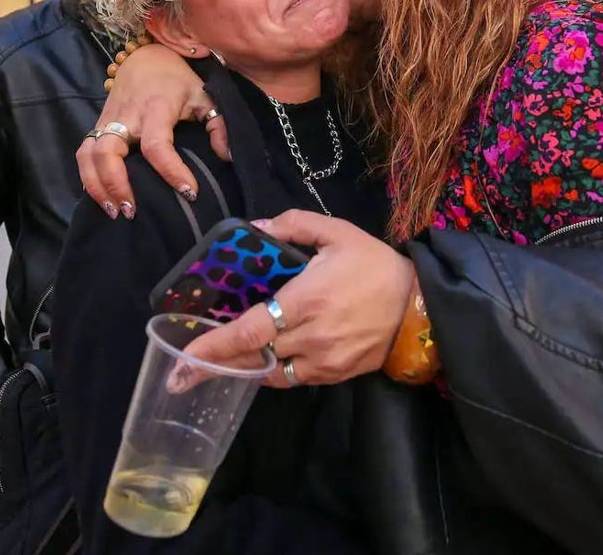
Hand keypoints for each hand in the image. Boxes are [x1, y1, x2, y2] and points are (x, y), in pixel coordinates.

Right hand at [77, 44, 230, 217]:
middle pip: (109, 151)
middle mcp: (127, 115)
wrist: (147, 56)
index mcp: (156, 108)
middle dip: (116, 184)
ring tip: (115, 212)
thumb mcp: (206, 97)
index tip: (189, 192)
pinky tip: (102, 198)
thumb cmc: (178, 80)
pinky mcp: (97, 125)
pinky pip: (84, 153)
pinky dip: (88, 178)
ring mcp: (107, 120)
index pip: (158, 144)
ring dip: (97, 186)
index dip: (172, 170)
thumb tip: (227, 158)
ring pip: (88, 154)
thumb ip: (219, 127)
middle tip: (131, 211)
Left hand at [183, 210, 415, 386]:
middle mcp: (310, 337)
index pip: (249, 331)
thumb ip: (295, 224)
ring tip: (217, 366)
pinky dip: (272, 371)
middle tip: (182, 374)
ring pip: (269, 373)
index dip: (213, 346)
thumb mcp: (338, 233)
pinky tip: (262, 360)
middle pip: (252, 358)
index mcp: (306, 300)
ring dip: (243, 369)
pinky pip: (292, 379)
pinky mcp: (335, 376)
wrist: (421, 306)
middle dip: (215, 365)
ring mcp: (323, 361)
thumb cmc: (376, 266)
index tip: (184, 356)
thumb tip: (257, 227)